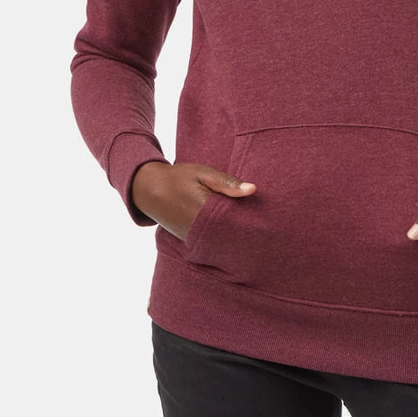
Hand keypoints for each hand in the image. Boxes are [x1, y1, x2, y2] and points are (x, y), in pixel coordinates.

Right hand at [131, 161, 256, 241]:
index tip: (269, 222)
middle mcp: (198, 229)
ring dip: (235, 237)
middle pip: (231, 236)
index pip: (235, 222)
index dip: (253, 224)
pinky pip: (211, 243)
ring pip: (221, 241)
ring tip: (256, 235)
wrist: (148, 189)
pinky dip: (222, 239)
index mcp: (204, 210)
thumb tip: (253, 190)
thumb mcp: (203, 173)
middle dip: (247, 234)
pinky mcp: (188, 241)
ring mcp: (192, 238)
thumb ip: (227, 182)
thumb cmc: (179, 177)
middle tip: (268, 232)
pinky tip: (235, 235)